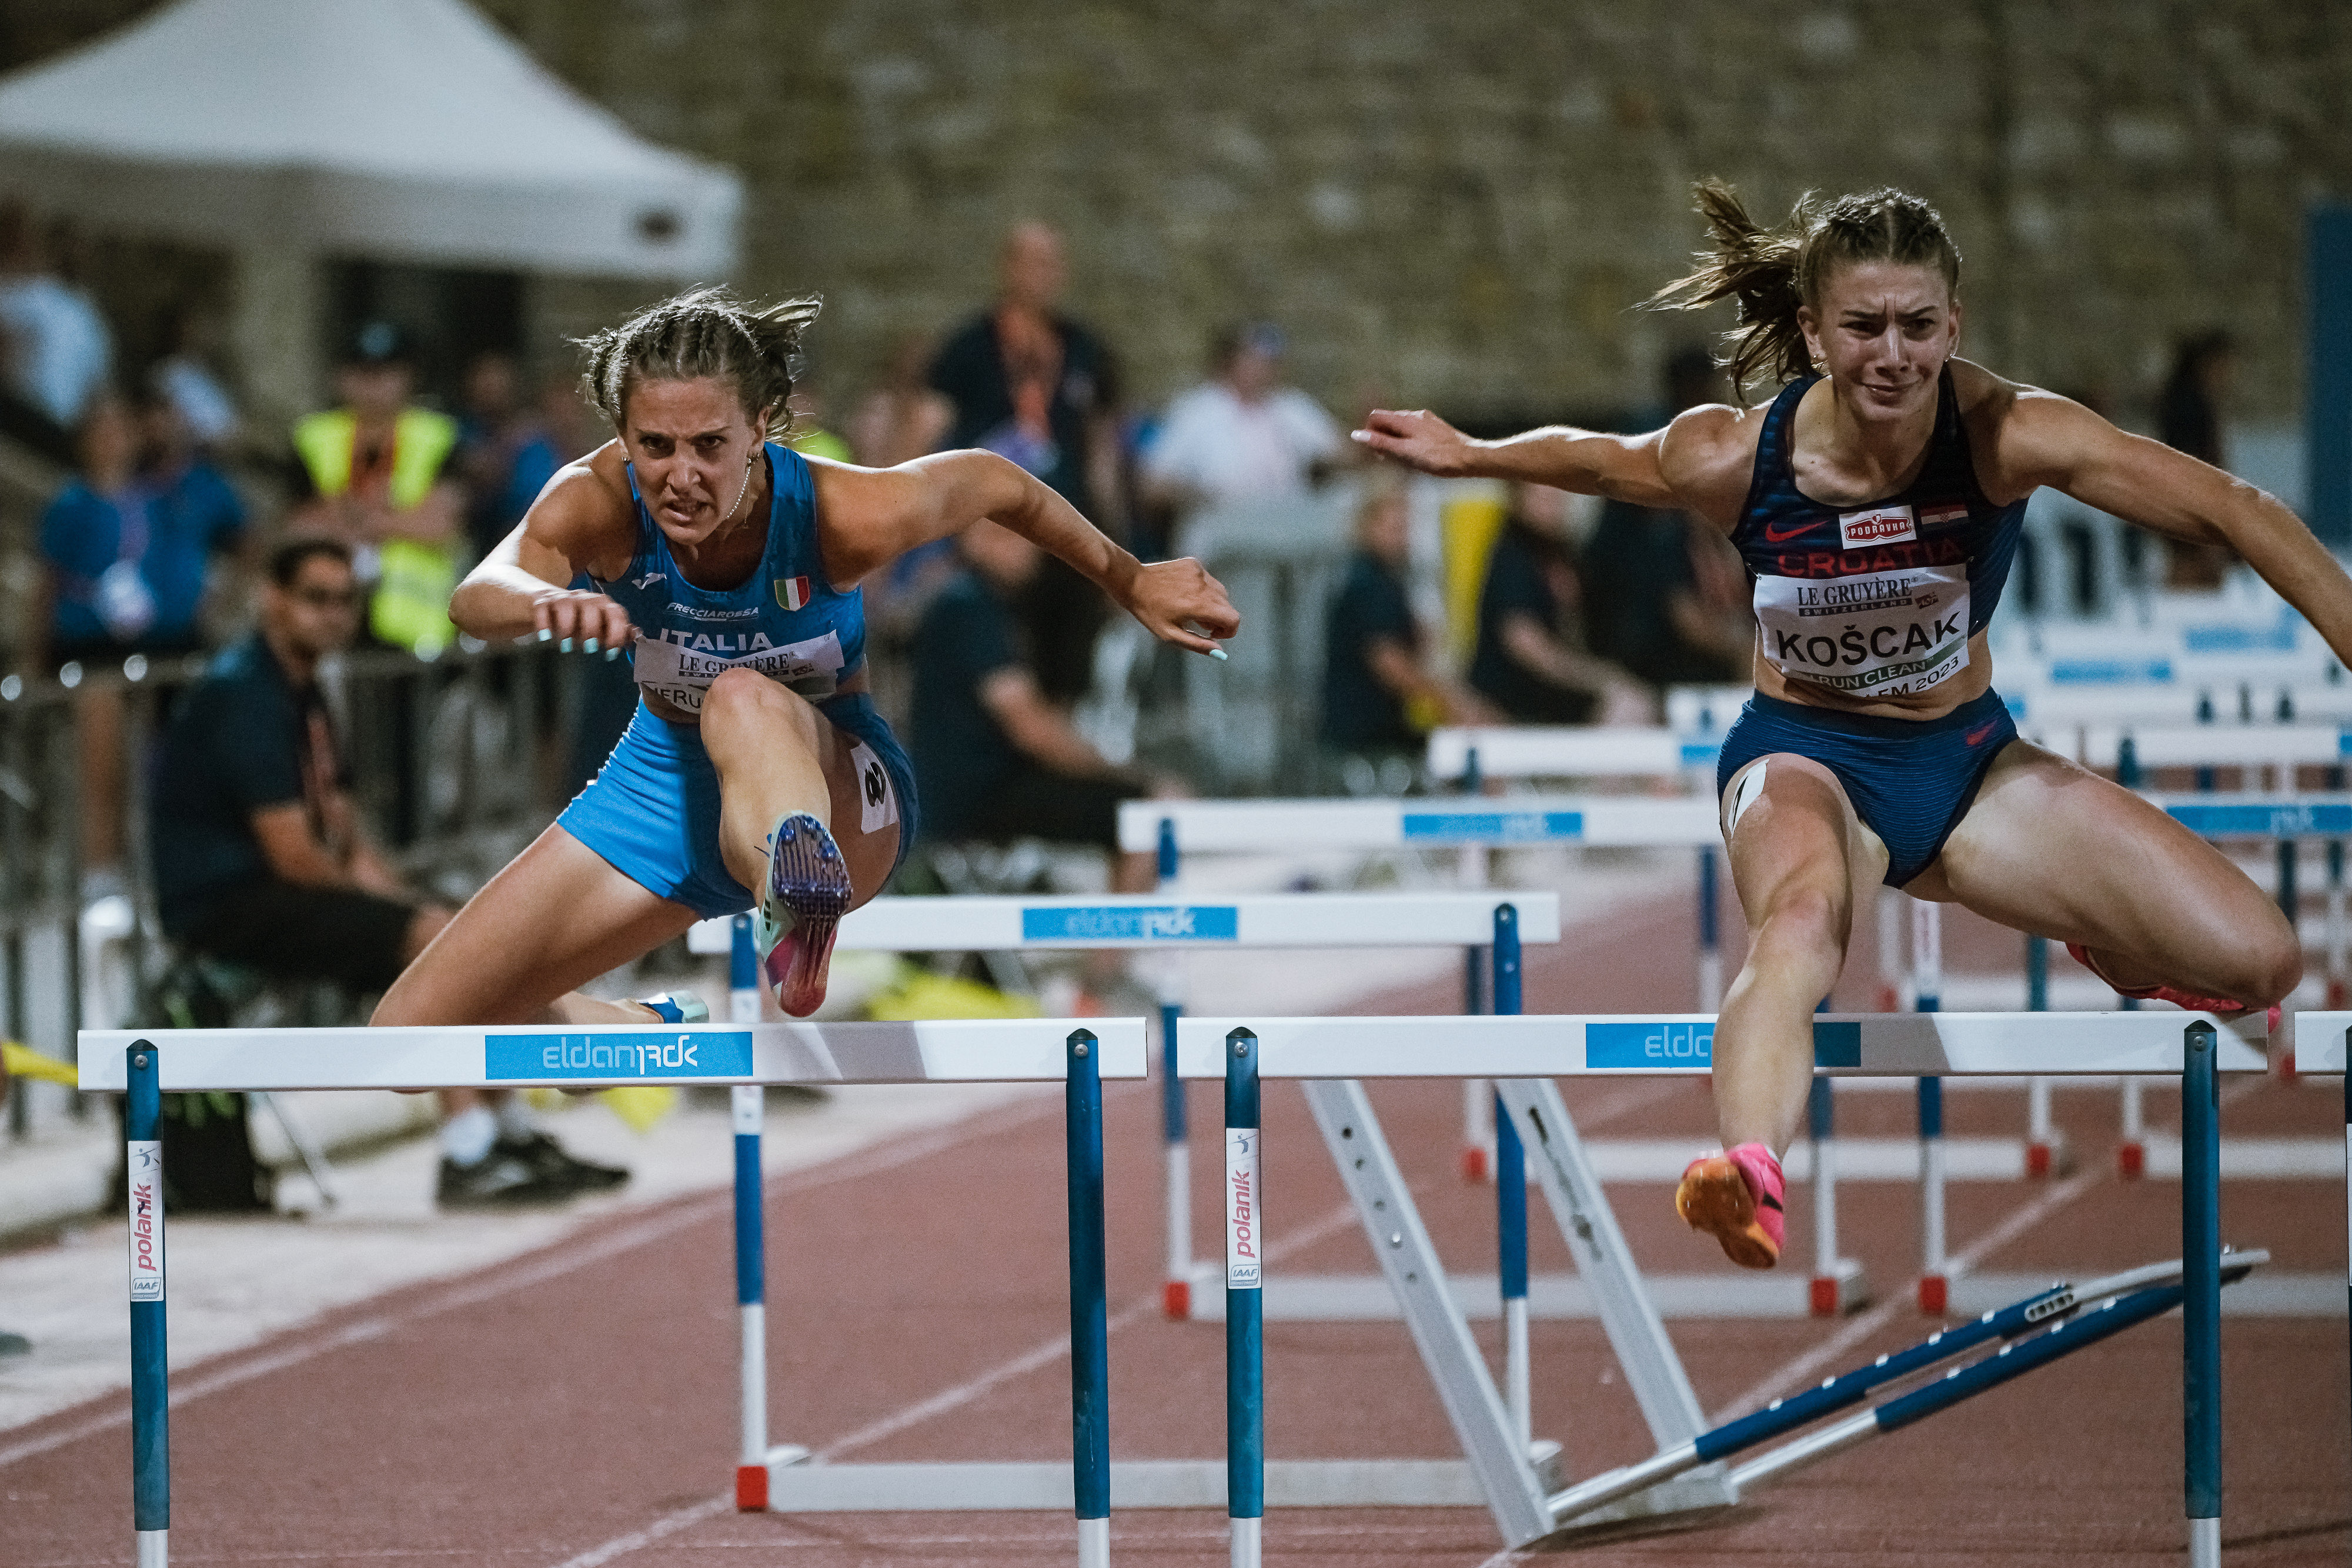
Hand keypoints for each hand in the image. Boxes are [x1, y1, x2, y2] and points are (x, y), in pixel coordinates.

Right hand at [528, 588, 635, 654]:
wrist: (536, 602)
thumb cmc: (571, 619)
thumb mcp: (593, 628)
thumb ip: (613, 631)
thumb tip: (635, 635)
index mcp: (600, 606)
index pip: (616, 612)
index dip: (617, 631)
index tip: (611, 651)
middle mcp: (583, 598)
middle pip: (594, 605)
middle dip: (593, 627)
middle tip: (588, 648)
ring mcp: (561, 598)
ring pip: (568, 603)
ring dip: (568, 624)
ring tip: (565, 644)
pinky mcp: (540, 601)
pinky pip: (542, 606)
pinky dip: (544, 622)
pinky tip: (545, 637)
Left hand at [1122, 557, 1239, 656]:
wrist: (1132, 582)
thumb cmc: (1149, 611)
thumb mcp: (1170, 635)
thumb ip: (1197, 645)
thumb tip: (1220, 652)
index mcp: (1199, 605)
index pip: (1233, 619)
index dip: (1229, 631)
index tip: (1213, 634)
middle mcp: (1203, 586)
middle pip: (1228, 607)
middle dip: (1218, 619)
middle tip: (1198, 623)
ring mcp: (1199, 572)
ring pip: (1220, 592)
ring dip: (1212, 604)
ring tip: (1190, 608)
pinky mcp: (1194, 563)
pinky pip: (1208, 580)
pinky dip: (1203, 590)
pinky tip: (1184, 593)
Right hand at [1352, 408, 1474, 475]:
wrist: (1470, 458)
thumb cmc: (1438, 458)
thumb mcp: (1405, 453)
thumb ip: (1381, 443)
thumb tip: (1357, 435)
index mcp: (1405, 420)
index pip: (1375, 416)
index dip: (1369, 433)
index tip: (1375, 452)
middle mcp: (1415, 415)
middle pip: (1388, 421)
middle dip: (1382, 438)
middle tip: (1389, 460)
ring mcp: (1427, 420)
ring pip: (1402, 426)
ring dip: (1395, 441)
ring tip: (1404, 461)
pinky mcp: (1436, 427)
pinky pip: (1415, 430)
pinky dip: (1409, 441)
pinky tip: (1418, 456)